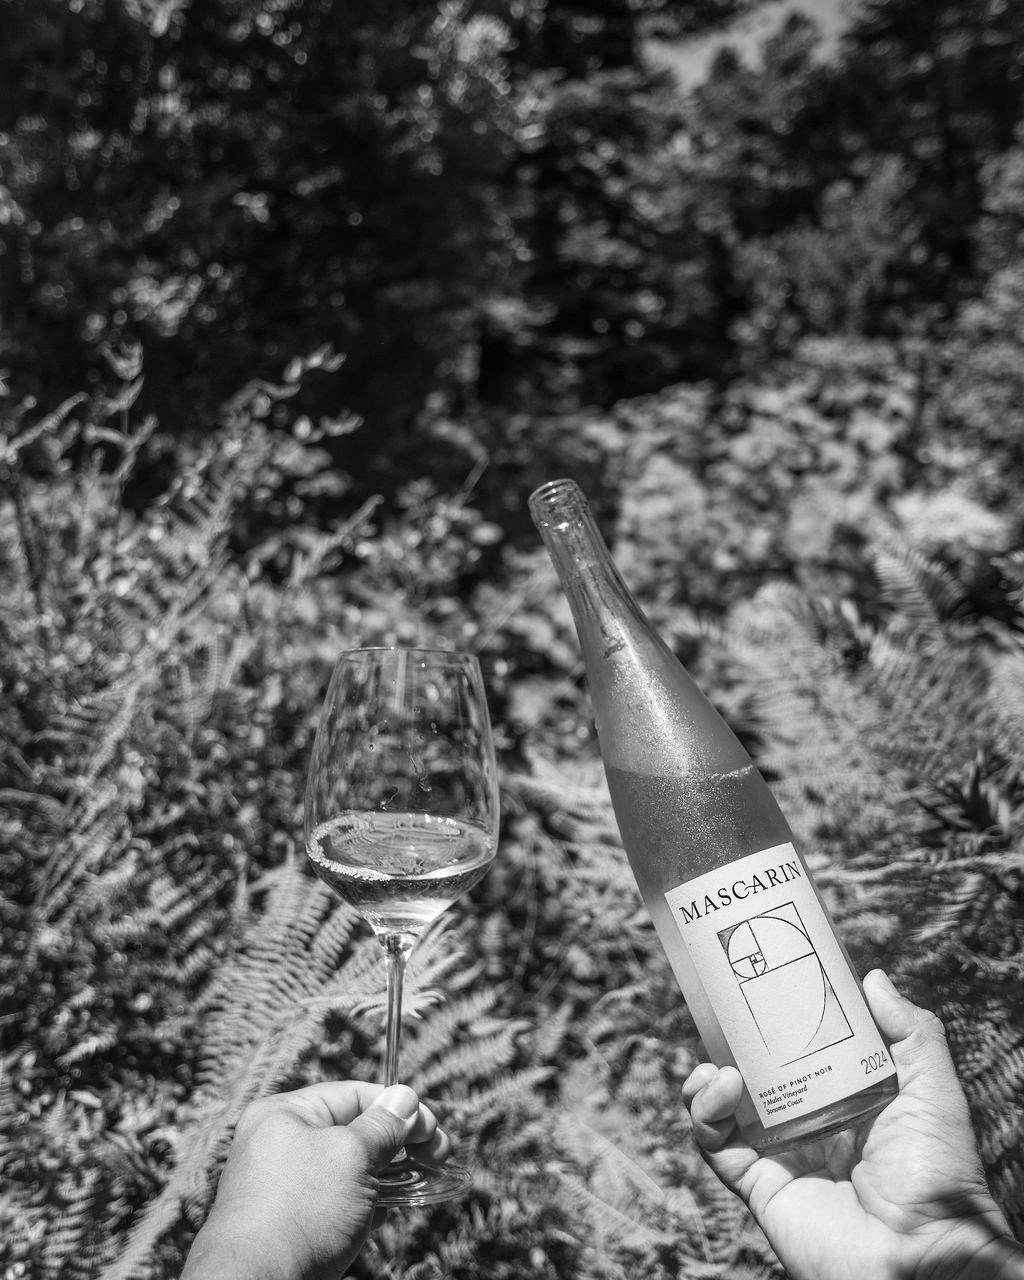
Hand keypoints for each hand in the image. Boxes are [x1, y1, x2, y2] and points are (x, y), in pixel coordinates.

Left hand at [181, 1081, 449, 1279]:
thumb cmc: (299, 1214)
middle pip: (354, 1130)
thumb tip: (405, 1097)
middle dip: (400, 1141)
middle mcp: (281, 1144)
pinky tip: (395, 1203)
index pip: (353, 1095)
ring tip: (425, 1178)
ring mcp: (286, 1185)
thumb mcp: (351, 1156)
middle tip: (438, 1155)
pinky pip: (340, 1198)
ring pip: (350, 1167)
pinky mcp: (293, 1221)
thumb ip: (383, 1126)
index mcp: (285, 1114)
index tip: (432, 1127)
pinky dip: (370, 1198)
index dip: (397, 1107)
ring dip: (390, 1170)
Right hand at [682, 970, 1022, 1279]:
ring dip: (709, 1079)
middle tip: (722, 1013)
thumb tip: (873, 977)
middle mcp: (808, 1127)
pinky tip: (719, 1087)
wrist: (923, 1253)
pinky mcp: (758, 1184)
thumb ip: (910, 1031)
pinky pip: (715, 1144)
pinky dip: (704, 1113)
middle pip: (754, 1077)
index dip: (777, 1023)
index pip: (799, 1054)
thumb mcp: (931, 1089)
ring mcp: (780, 1156)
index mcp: (846, 1102)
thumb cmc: (938, 1175)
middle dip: (731, 1045)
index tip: (762, 987)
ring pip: (723, 1109)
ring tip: (718, 1064)